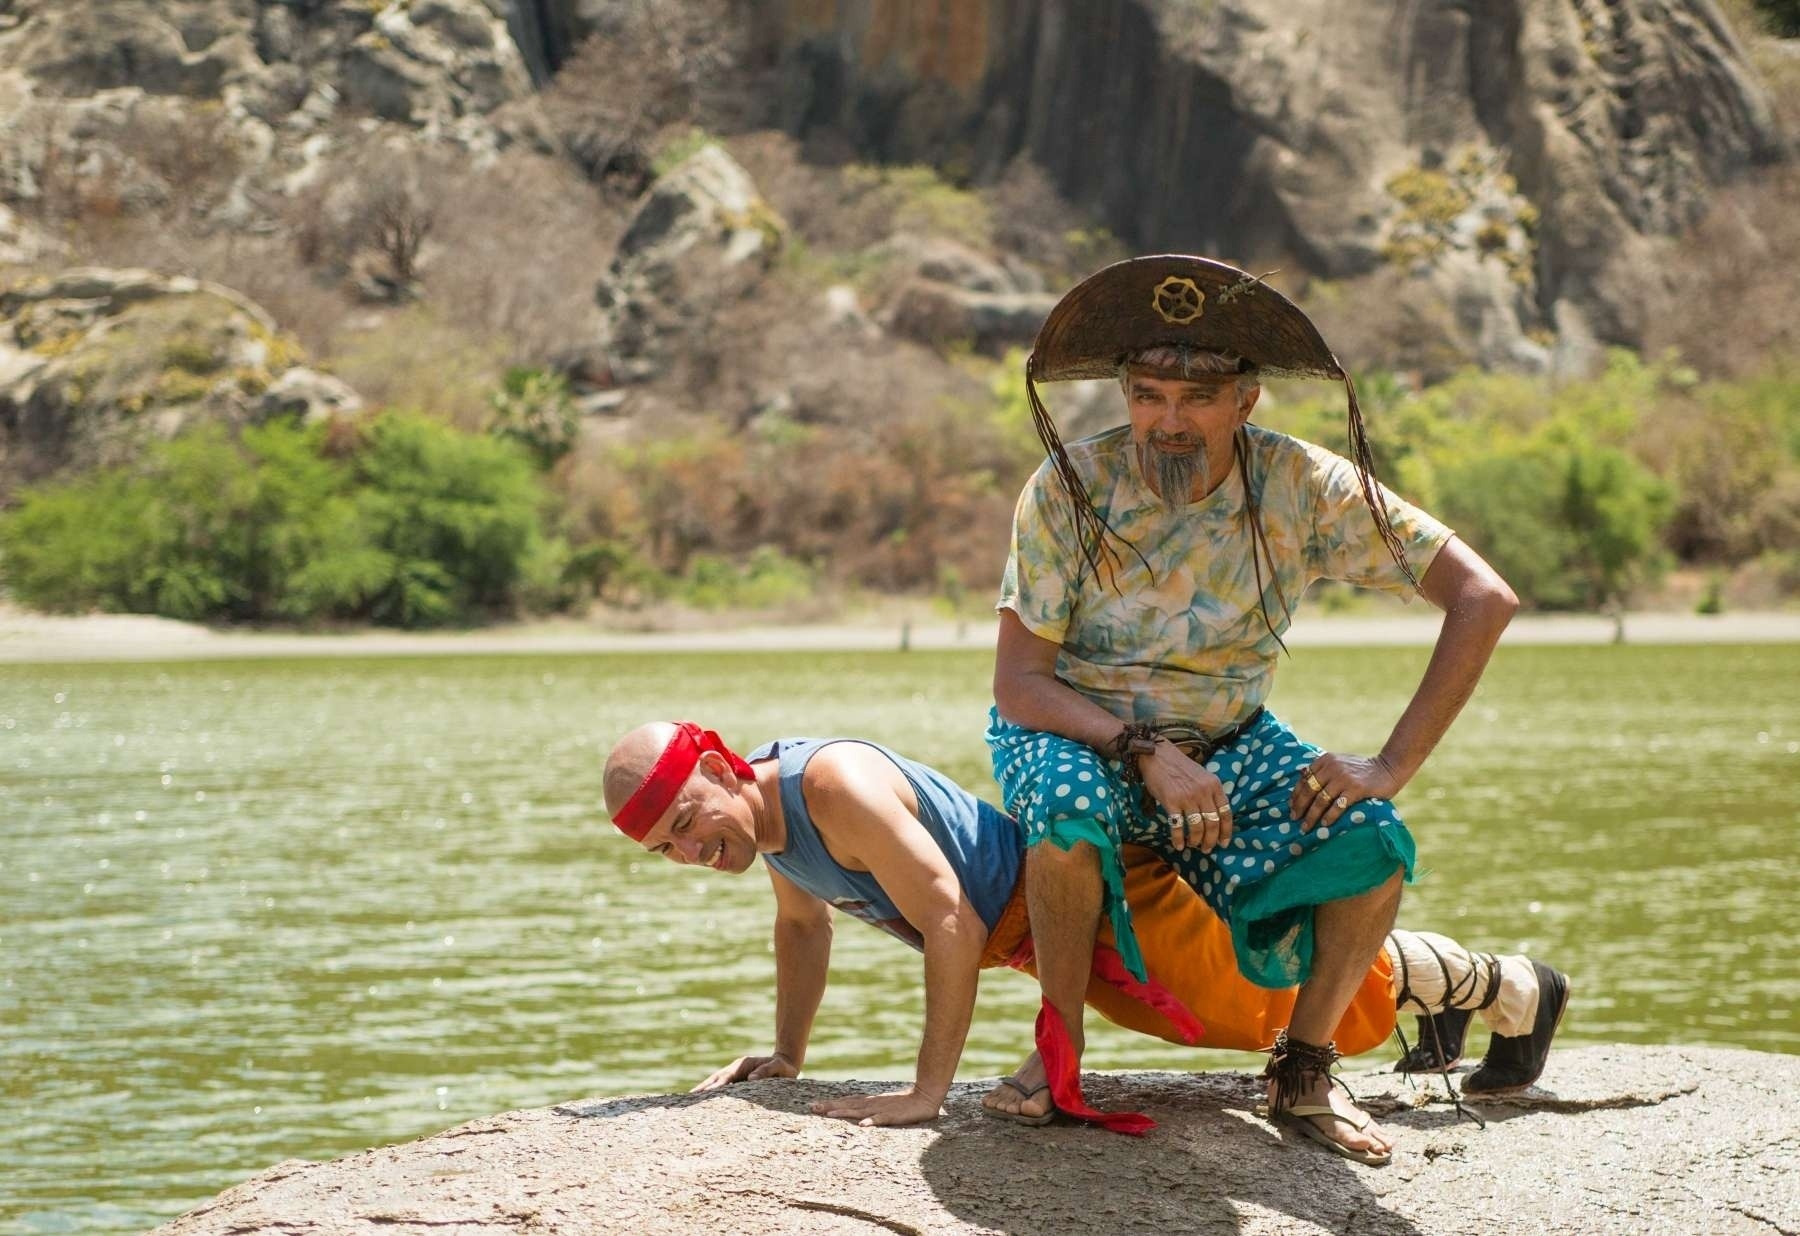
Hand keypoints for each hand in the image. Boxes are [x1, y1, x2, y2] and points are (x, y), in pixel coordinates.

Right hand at [690, 1052, 797, 1092]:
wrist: (785, 1063)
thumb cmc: (783, 1067)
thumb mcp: (779, 1067)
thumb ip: (766, 1071)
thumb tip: (751, 1079)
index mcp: (743, 1065)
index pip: (727, 1077)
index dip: (717, 1085)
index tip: (707, 1093)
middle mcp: (735, 1069)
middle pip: (716, 1079)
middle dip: (703, 1088)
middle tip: (689, 1098)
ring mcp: (734, 1075)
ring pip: (715, 1082)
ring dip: (703, 1090)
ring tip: (690, 1101)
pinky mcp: (736, 1082)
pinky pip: (721, 1088)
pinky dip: (711, 1093)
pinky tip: (703, 1101)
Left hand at [811, 1085, 944, 1126]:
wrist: (925, 1096)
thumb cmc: (905, 1104)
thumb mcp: (885, 1106)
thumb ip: (871, 1109)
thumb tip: (857, 1116)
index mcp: (870, 1101)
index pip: (846, 1101)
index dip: (830, 1103)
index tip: (814, 1105)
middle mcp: (872, 1104)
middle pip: (847, 1105)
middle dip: (829, 1107)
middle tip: (812, 1108)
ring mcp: (882, 1109)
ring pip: (859, 1111)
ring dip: (844, 1112)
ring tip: (828, 1115)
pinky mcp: (894, 1116)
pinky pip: (881, 1119)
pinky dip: (872, 1121)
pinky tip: (863, 1126)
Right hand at [1140, 742, 1231, 851]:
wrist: (1157, 755)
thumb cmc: (1179, 767)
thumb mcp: (1202, 776)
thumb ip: (1210, 793)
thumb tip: (1215, 817)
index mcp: (1214, 785)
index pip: (1226, 813)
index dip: (1226, 831)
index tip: (1224, 843)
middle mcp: (1203, 792)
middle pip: (1213, 823)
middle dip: (1211, 840)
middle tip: (1207, 849)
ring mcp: (1187, 797)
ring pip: (1197, 827)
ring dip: (1196, 841)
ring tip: (1193, 845)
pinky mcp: (1171, 801)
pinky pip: (1178, 826)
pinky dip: (1178, 839)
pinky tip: (1178, 845)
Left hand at [1289, 752, 1402, 831]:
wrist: (1388, 768)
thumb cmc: (1361, 770)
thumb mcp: (1339, 764)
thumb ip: (1323, 772)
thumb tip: (1301, 786)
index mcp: (1325, 760)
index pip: (1304, 779)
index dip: (1296, 795)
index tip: (1291, 808)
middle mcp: (1332, 767)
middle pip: (1309, 790)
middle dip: (1300, 807)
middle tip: (1295, 820)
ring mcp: (1344, 778)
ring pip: (1320, 800)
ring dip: (1311, 816)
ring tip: (1306, 827)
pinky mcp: (1356, 789)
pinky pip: (1338, 806)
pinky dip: (1329, 816)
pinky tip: (1324, 825)